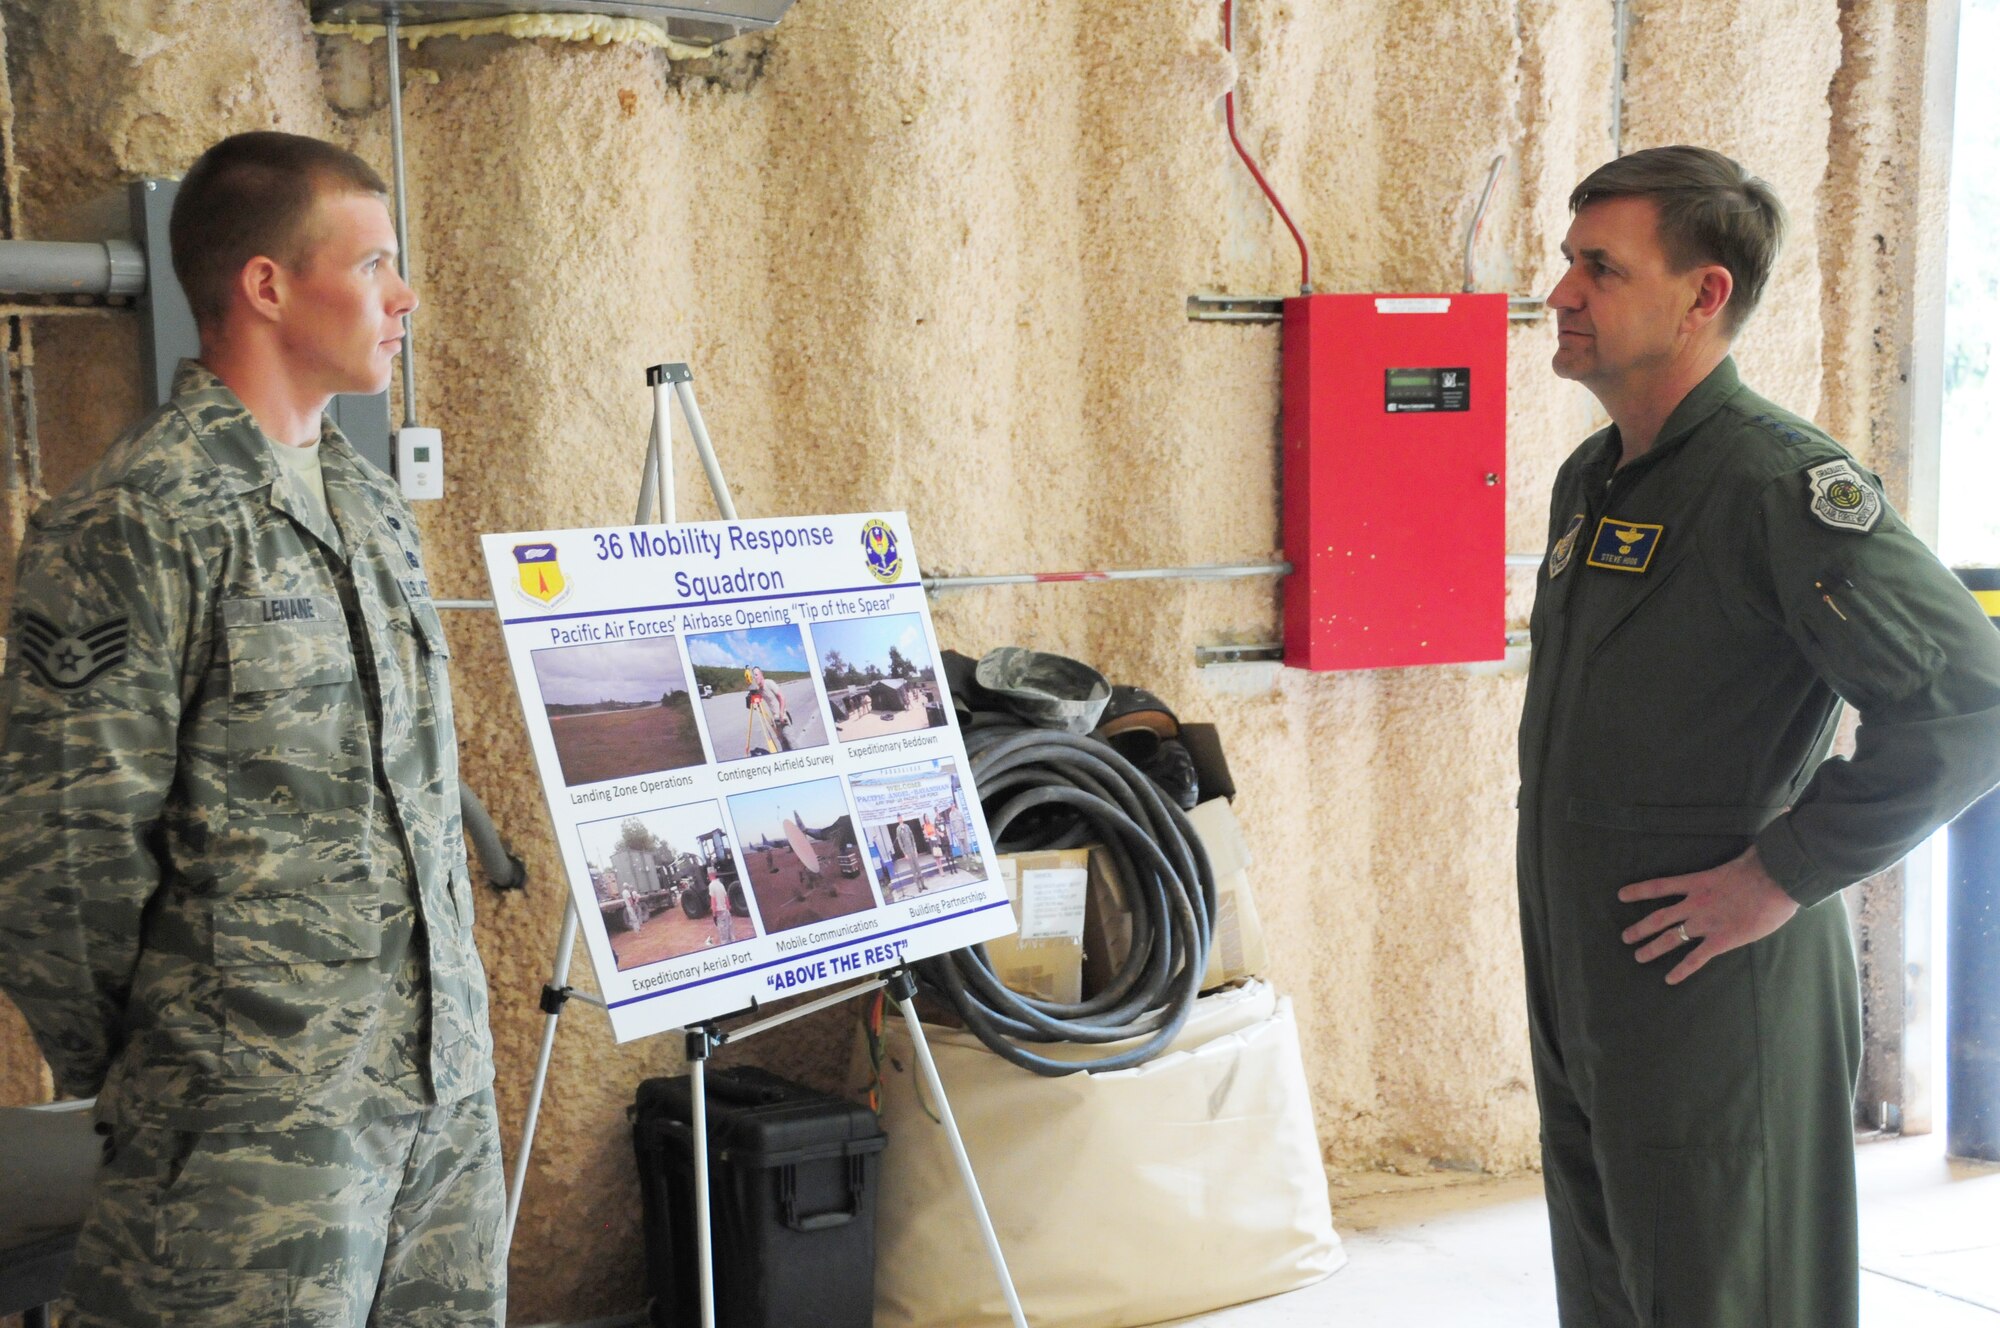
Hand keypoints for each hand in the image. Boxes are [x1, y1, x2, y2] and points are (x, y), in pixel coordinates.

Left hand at [1618, 846, 1799, 984]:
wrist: (1776, 879)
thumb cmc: (1762, 865)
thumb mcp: (1738, 859)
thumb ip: (1730, 864)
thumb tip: (1744, 854)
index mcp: (1697, 882)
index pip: (1659, 886)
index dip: (1638, 891)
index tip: (1621, 895)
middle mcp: (1695, 904)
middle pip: (1659, 918)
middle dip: (1640, 928)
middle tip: (1625, 937)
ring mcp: (1706, 922)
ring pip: (1671, 938)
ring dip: (1652, 948)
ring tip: (1638, 956)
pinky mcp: (1721, 940)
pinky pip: (1696, 958)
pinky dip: (1682, 970)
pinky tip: (1669, 979)